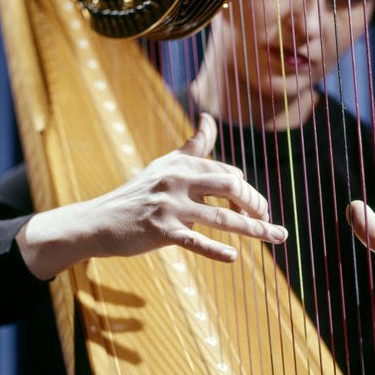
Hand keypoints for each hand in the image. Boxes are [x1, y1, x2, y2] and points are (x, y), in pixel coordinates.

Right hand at [17, 113, 286, 279]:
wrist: (99, 221)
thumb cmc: (139, 194)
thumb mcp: (165, 165)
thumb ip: (193, 145)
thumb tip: (209, 116)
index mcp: (182, 164)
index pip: (229, 173)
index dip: (247, 191)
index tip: (254, 210)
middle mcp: (177, 180)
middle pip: (230, 185)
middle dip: (256, 202)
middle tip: (269, 220)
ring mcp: (169, 206)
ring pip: (220, 217)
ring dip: (252, 229)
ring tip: (275, 236)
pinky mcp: (160, 231)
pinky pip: (194, 241)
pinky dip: (215, 250)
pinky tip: (233, 257)